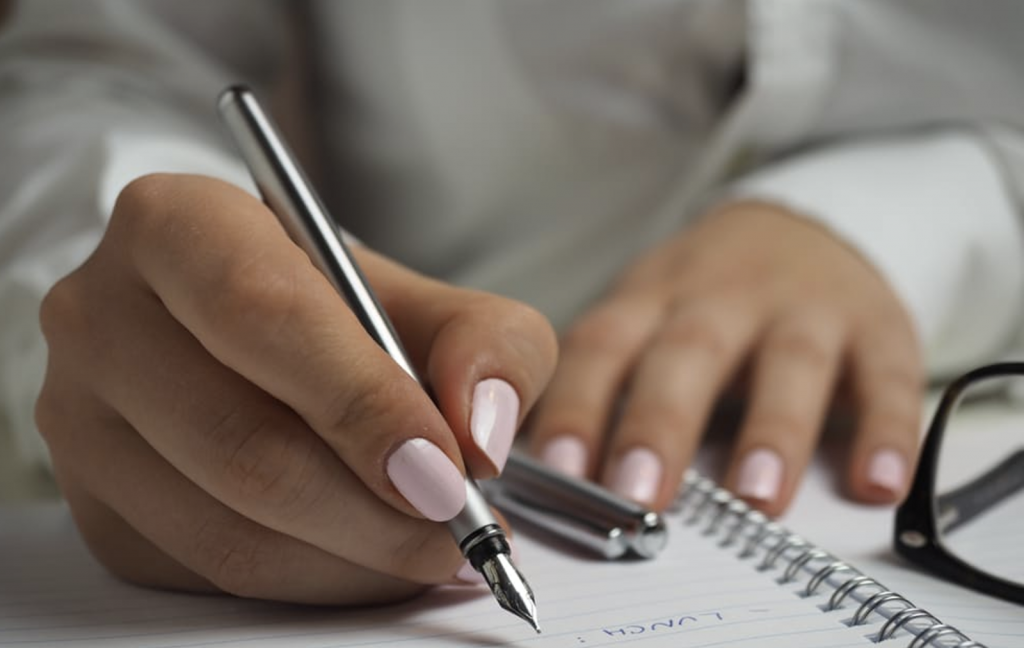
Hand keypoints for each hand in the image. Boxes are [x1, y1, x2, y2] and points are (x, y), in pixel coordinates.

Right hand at [36, 174, 556, 603]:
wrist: (260, 340)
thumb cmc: (344, 311)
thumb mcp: (433, 299)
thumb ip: (487, 344)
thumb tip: (481, 435)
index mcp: (177, 225)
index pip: (264, 315)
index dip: (362, 402)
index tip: (446, 468)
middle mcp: (104, 316)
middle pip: (241, 441)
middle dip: (373, 508)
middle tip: (459, 527)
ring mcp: (81, 420)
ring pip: (227, 529)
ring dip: (354, 559)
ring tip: (432, 547)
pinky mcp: (97, 506)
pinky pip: (211, 574)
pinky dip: (314, 581)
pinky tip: (369, 557)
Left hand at [527, 201, 922, 515]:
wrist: (803, 227)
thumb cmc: (705, 298)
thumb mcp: (648, 316)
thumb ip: (609, 386)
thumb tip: (551, 481)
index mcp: (654, 298)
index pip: (603, 347)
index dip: (579, 405)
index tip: (560, 471)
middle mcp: (724, 297)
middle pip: (688, 353)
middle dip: (662, 423)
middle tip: (640, 493)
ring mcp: (804, 308)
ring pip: (789, 363)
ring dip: (773, 430)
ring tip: (756, 498)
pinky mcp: (877, 326)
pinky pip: (887, 377)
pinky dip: (887, 430)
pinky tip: (877, 483)